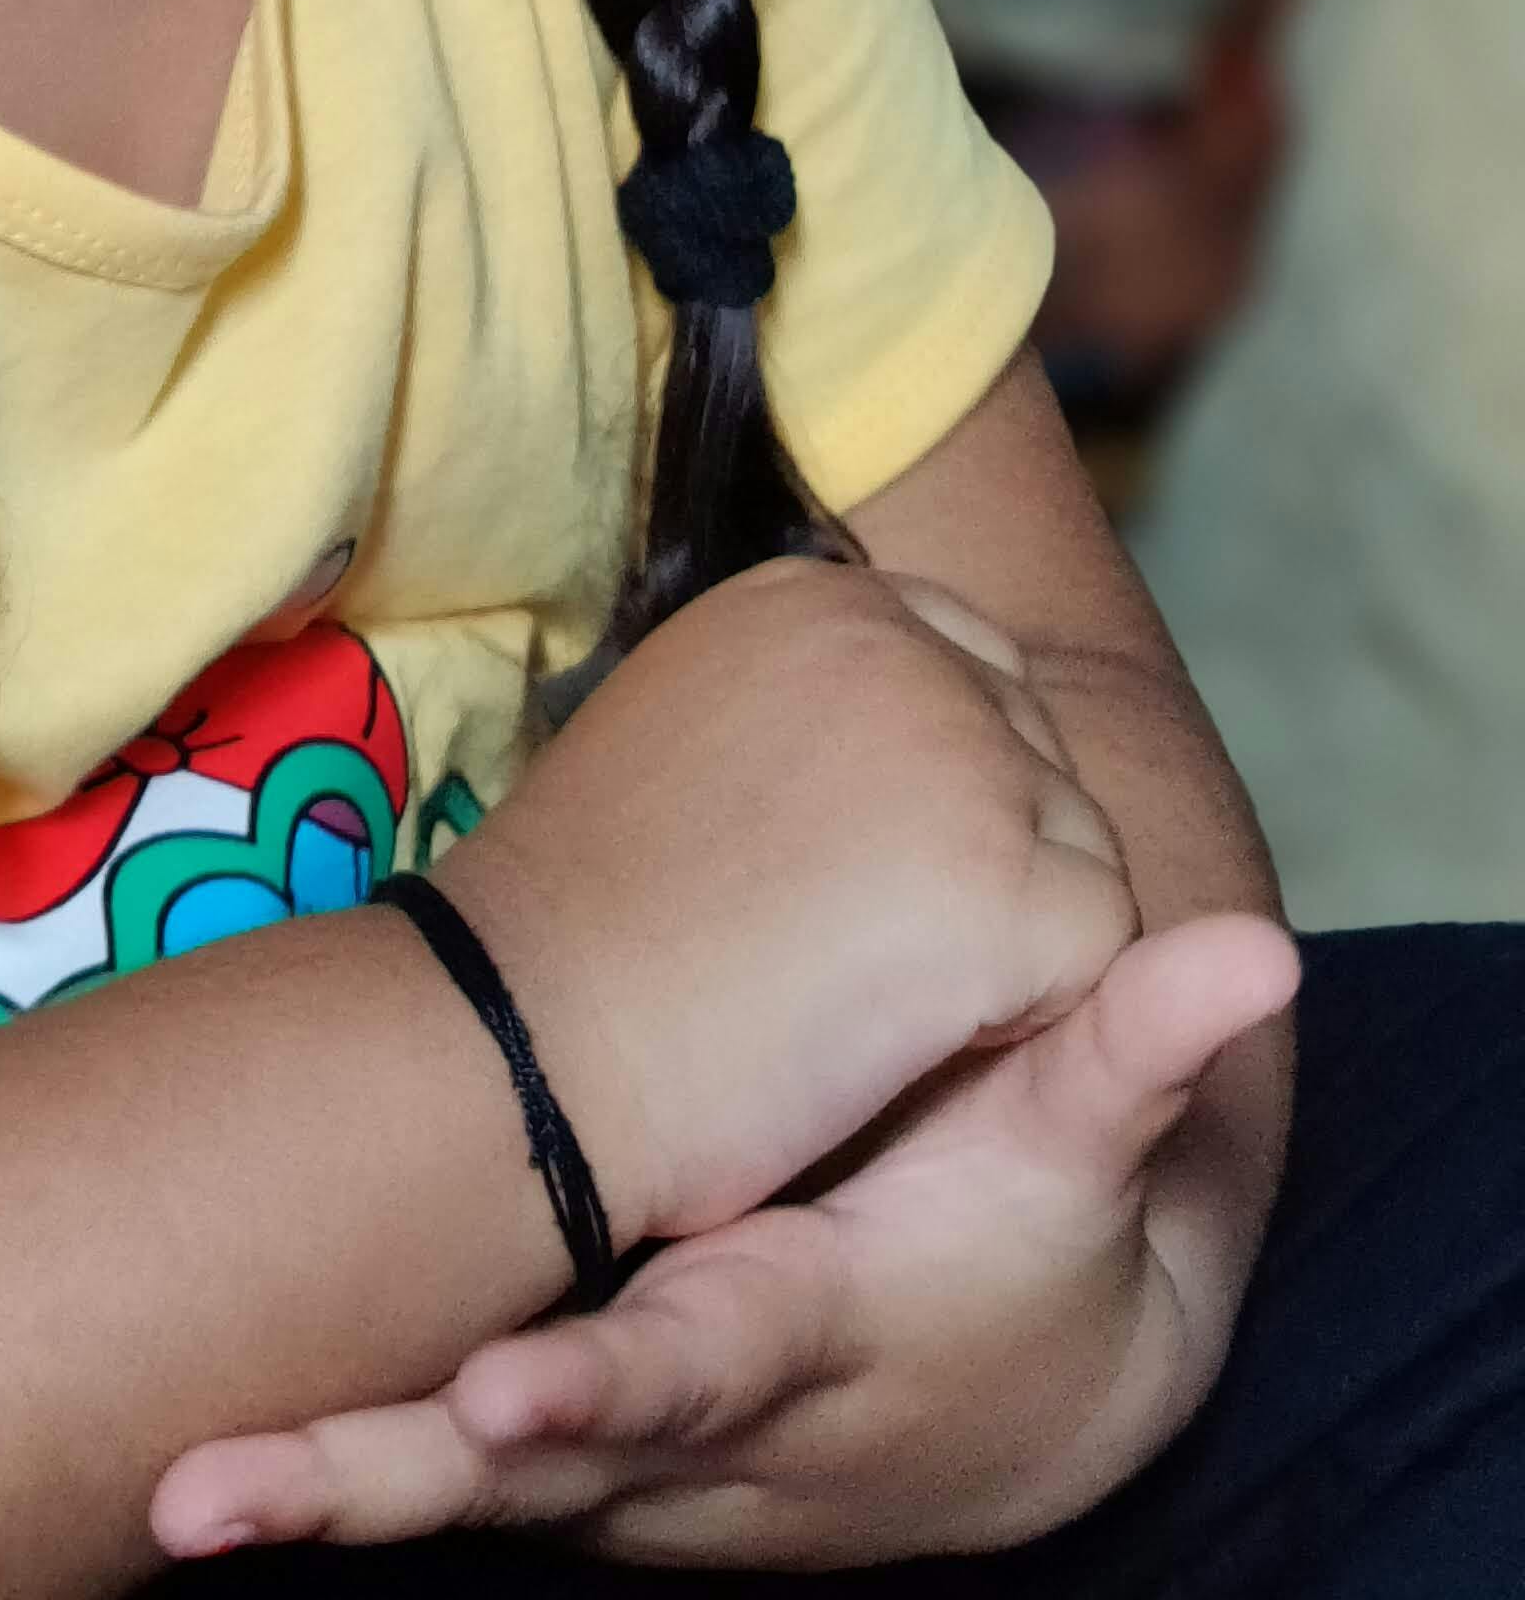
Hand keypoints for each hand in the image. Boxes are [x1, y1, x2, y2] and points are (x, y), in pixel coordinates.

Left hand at [151, 908, 1298, 1569]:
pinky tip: (190, 1445)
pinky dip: (318, 1465)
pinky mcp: (551, 1442)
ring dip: (301, 1487)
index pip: (673, 1369)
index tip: (484, 1405)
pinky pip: (417, 1461)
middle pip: (498, 1469)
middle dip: (360, 1481)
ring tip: (170, 1490)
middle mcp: (668, 1431)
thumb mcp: (1065, 1165)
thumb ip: (1122, 1064)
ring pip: (433, 1488)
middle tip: (209, 1494)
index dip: (587, 1391)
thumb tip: (1249, 958)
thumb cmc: (1013, 1249)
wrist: (983, 1401)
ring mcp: (597, 1456)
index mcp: (772, 1344)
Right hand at [433, 560, 1141, 1252]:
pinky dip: (1022, 1011)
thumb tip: (891, 752)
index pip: (971, 663)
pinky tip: (900, 1030)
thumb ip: (804, 706)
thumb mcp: (688, 730)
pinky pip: (1093, 951)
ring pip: (1077, 851)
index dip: (941, 783)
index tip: (855, 867)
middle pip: (1037, 755)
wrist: (534, 1028)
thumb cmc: (587, 913)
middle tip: (850, 941)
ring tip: (863, 983)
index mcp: (818, 598)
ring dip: (1004, 932)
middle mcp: (905, 645)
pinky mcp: (1009, 886)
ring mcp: (967, 758)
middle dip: (983, 853)